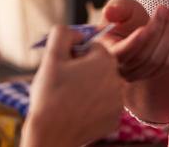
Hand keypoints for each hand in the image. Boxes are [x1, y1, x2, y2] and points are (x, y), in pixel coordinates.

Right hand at [23, 25, 124, 146]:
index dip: (74, 55)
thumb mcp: (51, 56)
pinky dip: (91, 107)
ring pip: (101, 85)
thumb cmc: (50, 95)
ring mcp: (118, 103)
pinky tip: (77, 112)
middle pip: (98, 66)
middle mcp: (118, 80)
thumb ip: (63, 33)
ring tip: (69, 98)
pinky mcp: (114, 120)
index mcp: (106, 60)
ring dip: (88, 88)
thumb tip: (76, 33)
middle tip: (64, 84)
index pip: (91, 47)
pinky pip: (102, 105)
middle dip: (83, 70)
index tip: (64, 68)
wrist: (50, 135)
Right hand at [101, 0, 168, 82]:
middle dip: (156, 30)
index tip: (145, 29)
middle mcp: (119, 69)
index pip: (119, 54)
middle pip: (142, 57)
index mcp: (105, 52)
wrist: (137, 29)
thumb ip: (116, 9)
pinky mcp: (153, 74)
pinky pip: (168, 63)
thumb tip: (108, 12)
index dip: (134, 43)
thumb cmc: (126, 19)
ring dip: (168, 34)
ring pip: (157, 60)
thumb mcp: (121, 9)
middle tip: (163, 9)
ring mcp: (136, 74)